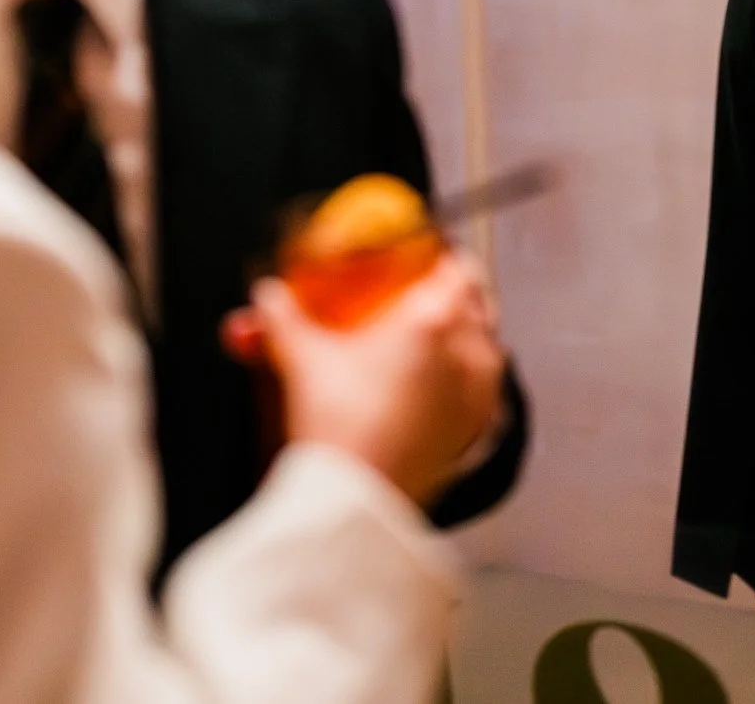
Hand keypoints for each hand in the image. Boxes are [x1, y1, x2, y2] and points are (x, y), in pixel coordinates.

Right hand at [234, 251, 505, 505]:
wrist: (356, 500)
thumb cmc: (340, 430)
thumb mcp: (302, 360)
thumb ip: (282, 318)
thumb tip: (268, 297)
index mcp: (433, 319)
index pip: (457, 267)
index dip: (443, 256)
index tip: (428, 254)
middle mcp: (468, 351)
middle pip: (479, 302)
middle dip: (456, 291)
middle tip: (430, 289)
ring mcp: (479, 393)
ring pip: (486, 346)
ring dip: (466, 333)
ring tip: (437, 334)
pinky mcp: (478, 430)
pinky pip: (484, 389)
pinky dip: (467, 377)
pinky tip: (442, 382)